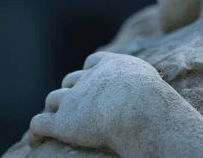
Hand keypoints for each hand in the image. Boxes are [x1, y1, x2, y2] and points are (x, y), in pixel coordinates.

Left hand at [29, 52, 168, 151]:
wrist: (138, 109)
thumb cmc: (156, 101)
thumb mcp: (155, 84)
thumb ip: (150, 87)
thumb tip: (168, 106)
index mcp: (111, 65)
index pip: (93, 61)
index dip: (89, 71)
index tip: (88, 77)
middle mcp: (89, 79)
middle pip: (71, 80)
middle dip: (70, 90)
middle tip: (72, 103)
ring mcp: (73, 100)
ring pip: (54, 99)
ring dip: (53, 108)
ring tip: (51, 118)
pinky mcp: (62, 122)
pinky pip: (40, 124)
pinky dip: (36, 131)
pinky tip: (35, 140)